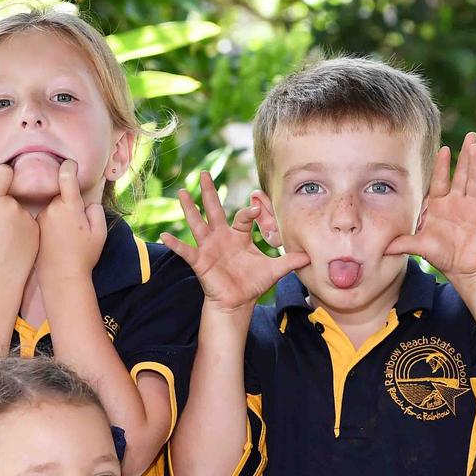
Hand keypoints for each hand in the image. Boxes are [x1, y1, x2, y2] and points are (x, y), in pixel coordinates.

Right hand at [0, 164, 38, 280]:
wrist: (0, 275)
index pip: (4, 174)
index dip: (5, 172)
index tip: (8, 171)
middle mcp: (12, 206)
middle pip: (11, 199)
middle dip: (7, 208)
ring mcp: (27, 218)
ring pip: (21, 213)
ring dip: (16, 222)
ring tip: (7, 242)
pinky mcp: (38, 229)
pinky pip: (30, 225)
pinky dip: (25, 233)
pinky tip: (18, 247)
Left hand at [36, 159, 106, 277]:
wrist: (61, 278)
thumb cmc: (84, 256)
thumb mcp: (99, 233)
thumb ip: (95, 212)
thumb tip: (87, 204)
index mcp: (69, 206)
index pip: (66, 176)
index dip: (69, 166)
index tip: (69, 164)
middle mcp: (51, 208)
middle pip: (60, 196)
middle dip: (68, 204)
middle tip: (76, 226)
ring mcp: (40, 218)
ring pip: (52, 209)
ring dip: (59, 216)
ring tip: (66, 238)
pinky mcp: (33, 228)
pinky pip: (44, 220)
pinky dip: (51, 226)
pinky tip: (56, 243)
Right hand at [161, 172, 309, 312]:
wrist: (237, 303)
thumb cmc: (252, 284)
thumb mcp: (275, 270)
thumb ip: (291, 260)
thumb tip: (311, 255)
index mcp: (238, 235)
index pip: (244, 216)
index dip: (252, 210)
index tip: (259, 207)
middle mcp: (221, 236)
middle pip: (214, 209)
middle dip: (208, 192)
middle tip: (203, 173)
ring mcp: (208, 247)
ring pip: (197, 224)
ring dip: (189, 209)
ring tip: (181, 192)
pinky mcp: (200, 261)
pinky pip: (185, 251)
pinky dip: (175, 244)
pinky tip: (163, 236)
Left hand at [386, 132, 475, 284]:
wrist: (461, 267)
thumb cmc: (440, 253)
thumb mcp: (418, 246)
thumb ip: (402, 243)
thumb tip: (381, 247)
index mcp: (440, 205)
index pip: (441, 180)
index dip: (442, 165)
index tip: (444, 149)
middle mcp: (457, 202)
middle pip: (462, 175)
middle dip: (465, 156)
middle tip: (471, 136)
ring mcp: (473, 209)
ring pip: (475, 182)